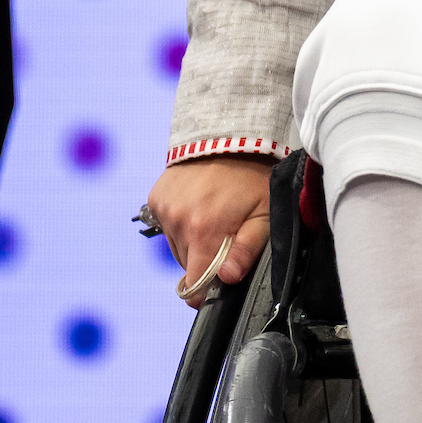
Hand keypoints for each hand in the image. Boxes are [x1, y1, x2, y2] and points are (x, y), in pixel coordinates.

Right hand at [144, 157, 272, 304]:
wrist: (232, 133)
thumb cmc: (255, 175)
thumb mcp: (265, 212)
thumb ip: (247, 248)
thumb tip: (228, 278)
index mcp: (204, 230)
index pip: (195, 285)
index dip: (209, 289)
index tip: (222, 279)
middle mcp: (178, 222)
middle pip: (189, 265)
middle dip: (208, 258)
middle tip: (229, 232)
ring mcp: (164, 210)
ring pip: (179, 247)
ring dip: (195, 240)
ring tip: (215, 215)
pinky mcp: (156, 199)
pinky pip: (168, 227)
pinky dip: (183, 223)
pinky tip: (200, 204)